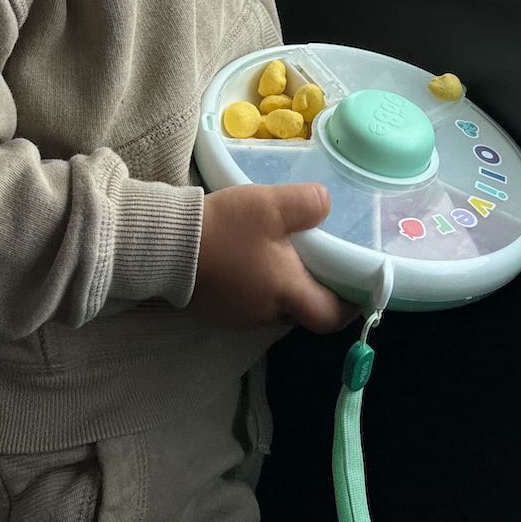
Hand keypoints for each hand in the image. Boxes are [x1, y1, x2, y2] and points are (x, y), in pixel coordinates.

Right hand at [189, 183, 354, 334]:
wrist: (165, 244)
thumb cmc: (225, 228)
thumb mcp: (271, 205)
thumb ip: (307, 204)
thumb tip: (326, 206)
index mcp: (286, 294)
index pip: (329, 317)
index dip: (347, 307)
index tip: (355, 289)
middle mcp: (265, 314)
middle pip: (300, 309)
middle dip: (310, 288)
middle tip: (314, 256)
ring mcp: (237, 316)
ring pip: (272, 304)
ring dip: (279, 284)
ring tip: (277, 250)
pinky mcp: (215, 311)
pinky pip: (247, 300)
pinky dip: (254, 284)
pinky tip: (245, 256)